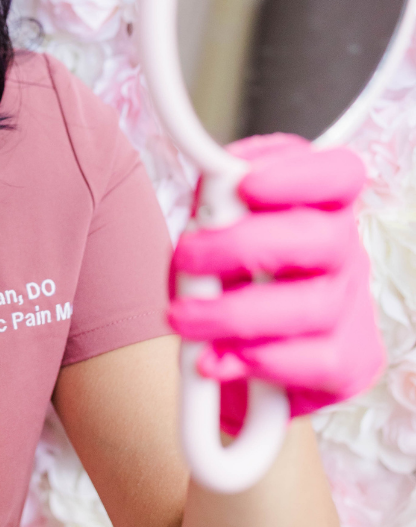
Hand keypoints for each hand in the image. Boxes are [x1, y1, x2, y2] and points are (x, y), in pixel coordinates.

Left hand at [167, 133, 385, 431]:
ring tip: (183, 318)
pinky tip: (218, 358)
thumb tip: (214, 190)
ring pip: (315, 306)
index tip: (245, 183)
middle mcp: (345, 250)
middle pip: (323, 238)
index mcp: (316, 204)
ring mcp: (353, 307)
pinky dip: (261, 361)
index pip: (338, 174)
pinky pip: (319, 363)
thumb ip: (214, 205)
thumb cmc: (220, 273)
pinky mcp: (352, 362)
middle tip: (187, 257)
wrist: (224, 349)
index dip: (300, 175)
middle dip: (243, 245)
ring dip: (234, 314)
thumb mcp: (208, 228)